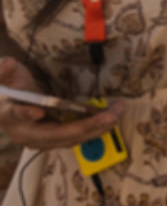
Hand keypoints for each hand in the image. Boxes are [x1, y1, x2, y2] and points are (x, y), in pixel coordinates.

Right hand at [0, 57, 115, 151]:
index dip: (25, 114)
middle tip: (108, 117)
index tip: (36, 112)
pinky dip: (93, 129)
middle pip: (54, 134)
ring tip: (116, 115)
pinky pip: (75, 137)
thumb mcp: (7, 74)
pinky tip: (110, 118)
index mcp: (9, 114)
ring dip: (95, 129)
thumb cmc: (10, 87)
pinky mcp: (54, 139)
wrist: (12, 102)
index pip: (16, 114)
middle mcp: (24, 133)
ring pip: (69, 139)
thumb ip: (5, 69)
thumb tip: (5, 65)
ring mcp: (40, 139)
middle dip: (84, 127)